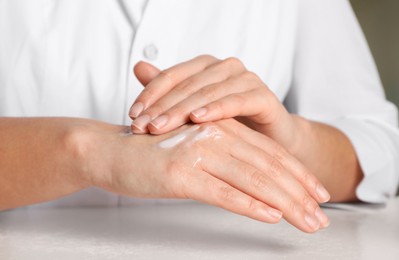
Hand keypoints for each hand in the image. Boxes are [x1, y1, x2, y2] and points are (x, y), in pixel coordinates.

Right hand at [89, 119, 329, 232]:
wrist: (110, 149)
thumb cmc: (151, 150)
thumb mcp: (194, 145)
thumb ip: (224, 157)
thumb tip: (255, 182)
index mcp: (220, 126)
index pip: (269, 152)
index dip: (298, 174)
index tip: (318, 193)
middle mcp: (214, 134)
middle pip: (268, 166)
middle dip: (300, 193)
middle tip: (321, 216)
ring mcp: (198, 152)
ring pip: (253, 179)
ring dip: (286, 203)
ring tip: (308, 222)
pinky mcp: (180, 173)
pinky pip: (223, 192)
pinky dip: (250, 205)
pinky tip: (271, 216)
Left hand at [129, 55, 298, 152]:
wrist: (268, 142)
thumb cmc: (229, 125)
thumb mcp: (195, 110)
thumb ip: (170, 90)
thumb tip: (139, 67)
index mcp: (207, 67)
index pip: (172, 75)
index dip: (150, 94)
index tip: (132, 115)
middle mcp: (226, 68)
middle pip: (188, 84)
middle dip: (162, 106)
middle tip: (141, 126)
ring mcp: (246, 80)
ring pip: (208, 92)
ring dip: (182, 109)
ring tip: (160, 126)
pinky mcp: (264, 97)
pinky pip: (238, 101)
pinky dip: (217, 109)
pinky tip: (198, 119)